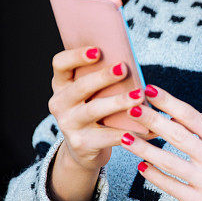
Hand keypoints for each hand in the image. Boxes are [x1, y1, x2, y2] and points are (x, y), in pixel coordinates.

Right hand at [48, 47, 154, 173]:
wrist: (84, 150)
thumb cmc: (94, 112)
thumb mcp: (91, 94)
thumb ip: (102, 79)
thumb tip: (130, 61)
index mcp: (61, 84)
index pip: (60, 64)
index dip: (76, 55)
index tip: (98, 50)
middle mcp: (59, 103)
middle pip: (80, 86)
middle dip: (103, 76)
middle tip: (124, 68)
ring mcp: (68, 124)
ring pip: (93, 110)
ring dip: (118, 101)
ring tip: (139, 95)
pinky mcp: (81, 143)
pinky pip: (106, 136)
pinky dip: (125, 132)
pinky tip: (142, 128)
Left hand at [119, 83, 201, 200]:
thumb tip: (172, 115)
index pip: (192, 116)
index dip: (168, 102)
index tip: (149, 89)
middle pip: (178, 135)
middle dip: (152, 119)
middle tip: (131, 108)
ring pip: (169, 161)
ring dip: (144, 148)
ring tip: (125, 138)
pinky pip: (171, 186)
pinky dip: (154, 175)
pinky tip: (141, 167)